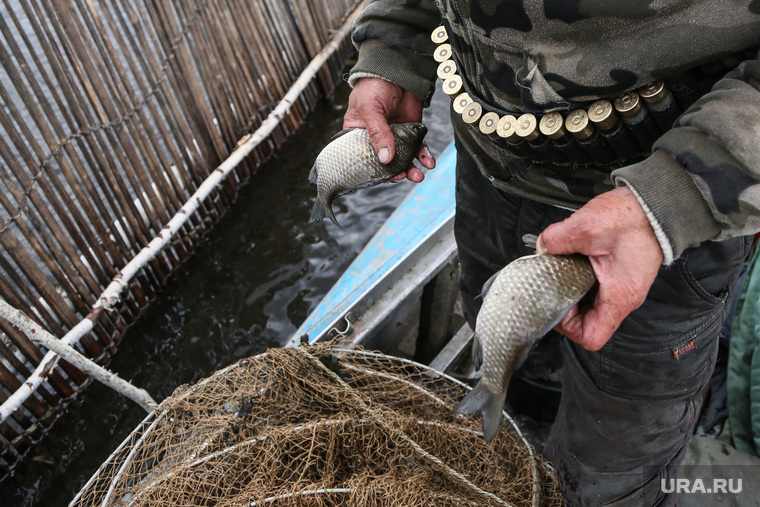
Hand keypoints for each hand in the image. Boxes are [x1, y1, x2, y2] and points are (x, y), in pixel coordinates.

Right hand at [344, 77, 434, 182]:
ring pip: (403, 157)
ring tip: (418, 175)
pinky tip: (428, 162)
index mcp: (358, 135)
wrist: (396, 67)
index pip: (364, 158)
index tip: (385, 177)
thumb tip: (386, 159)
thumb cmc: (373, 85)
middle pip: (385, 162)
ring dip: (411, 168)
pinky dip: (423, 155)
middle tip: (404, 176)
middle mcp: (376, 137)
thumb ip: (378, 134)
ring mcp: (395, 134)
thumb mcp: (370, 109)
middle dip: (396, 172)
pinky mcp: (411, 129)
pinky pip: (417, 147)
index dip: (374, 170)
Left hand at [536, 186, 663, 350]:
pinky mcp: (620, 275)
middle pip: (588, 323)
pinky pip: (597, 289)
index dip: (567, 327)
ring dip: (572, 292)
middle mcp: (624, 298)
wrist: (657, 204)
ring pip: (591, 306)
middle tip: (551, 285)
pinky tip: (571, 261)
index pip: (591, 336)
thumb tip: (541, 248)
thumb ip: (556, 240)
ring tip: (560, 271)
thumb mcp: (585, 226)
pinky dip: (580, 280)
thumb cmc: (632, 218)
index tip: (555, 303)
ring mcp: (623, 287)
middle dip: (565, 307)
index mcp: (619, 297)